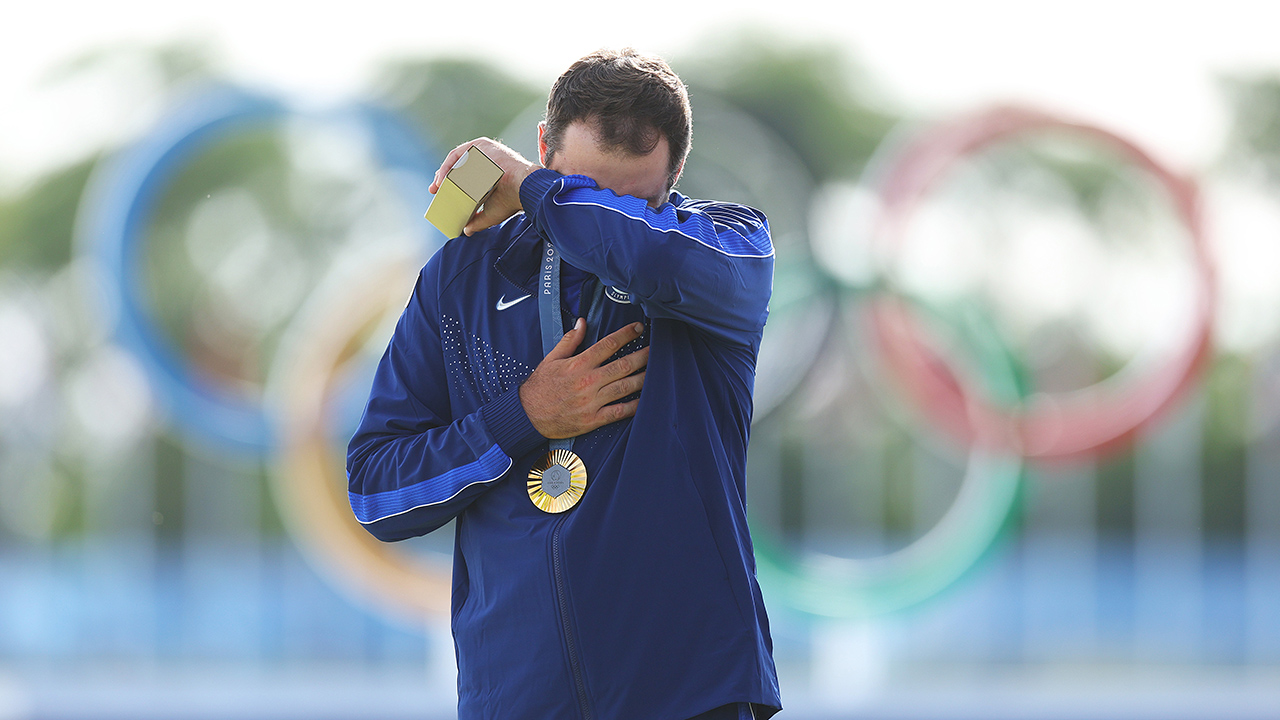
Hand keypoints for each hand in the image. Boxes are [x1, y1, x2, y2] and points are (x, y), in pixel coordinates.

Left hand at [429, 137, 540, 235]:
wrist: (523, 188)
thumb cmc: (511, 199)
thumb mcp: (491, 212)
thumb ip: (478, 221)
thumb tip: (466, 231)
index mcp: (489, 169)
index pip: (465, 172)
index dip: (450, 181)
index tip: (439, 192)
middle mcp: (485, 156)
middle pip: (458, 164)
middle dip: (443, 177)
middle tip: (435, 190)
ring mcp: (483, 150)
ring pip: (456, 160)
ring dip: (444, 172)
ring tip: (438, 187)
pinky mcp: (480, 146)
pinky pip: (457, 156)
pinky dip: (447, 167)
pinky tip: (442, 179)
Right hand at [520, 320, 648, 438]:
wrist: (528, 415)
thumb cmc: (540, 387)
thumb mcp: (551, 359)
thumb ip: (569, 341)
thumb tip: (582, 322)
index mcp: (578, 364)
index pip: (607, 345)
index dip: (626, 334)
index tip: (638, 328)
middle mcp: (588, 382)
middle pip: (622, 365)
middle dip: (642, 356)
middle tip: (655, 350)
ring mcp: (592, 402)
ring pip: (625, 387)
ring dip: (643, 378)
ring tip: (656, 371)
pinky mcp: (593, 420)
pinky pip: (619, 412)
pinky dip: (634, 406)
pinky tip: (645, 400)